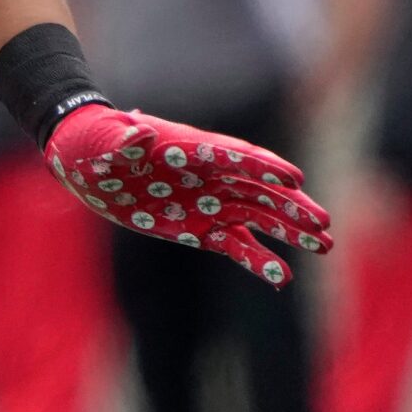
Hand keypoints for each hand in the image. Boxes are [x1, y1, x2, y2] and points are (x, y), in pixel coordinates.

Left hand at [45, 102, 332, 285]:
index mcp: (190, 148)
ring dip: (289, 232)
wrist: (87, 164)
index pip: (232, 156)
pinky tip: (282, 277)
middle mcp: (209, 175)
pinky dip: (258, 260)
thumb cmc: (94, 144)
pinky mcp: (202, 229)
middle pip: (258, 189)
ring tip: (324, 246)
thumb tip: (140, 133)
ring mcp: (209, 203)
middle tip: (323, 222)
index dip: (261, 167)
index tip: (292, 178)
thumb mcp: (102, 142)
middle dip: (290, 205)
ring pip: (258, 218)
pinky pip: (237, 246)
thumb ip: (123, 141)